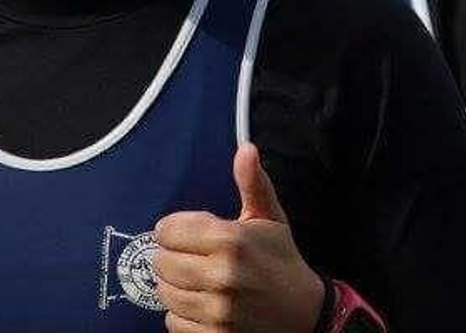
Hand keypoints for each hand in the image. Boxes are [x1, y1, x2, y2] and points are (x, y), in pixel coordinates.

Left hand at [152, 143, 324, 331]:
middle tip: (191, 256)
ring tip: (195, 279)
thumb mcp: (269, 218)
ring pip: (164, 293)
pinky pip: (172, 322)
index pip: (168, 230)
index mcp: (232, 241)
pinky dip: (181, 314)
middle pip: (161, 262)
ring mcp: (217, 311)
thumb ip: (252, 183)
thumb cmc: (281, 260)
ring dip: (175, 285)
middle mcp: (222, 276)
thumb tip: (246, 149)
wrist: (304, 314)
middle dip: (172, 256)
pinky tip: (200, 303)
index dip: (175, 229)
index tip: (189, 233)